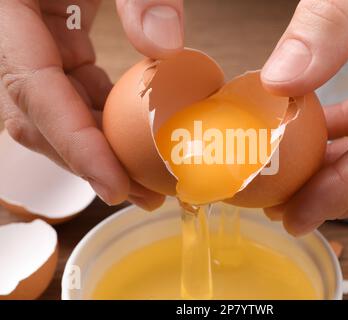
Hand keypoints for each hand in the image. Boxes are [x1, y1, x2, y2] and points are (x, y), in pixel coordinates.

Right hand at [0, 0, 183, 210]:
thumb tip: (165, 46)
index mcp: (6, 11)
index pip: (33, 92)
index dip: (75, 145)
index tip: (115, 185)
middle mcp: (7, 34)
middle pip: (39, 117)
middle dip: (88, 162)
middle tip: (142, 194)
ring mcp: (27, 41)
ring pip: (54, 111)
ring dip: (98, 149)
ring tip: (145, 179)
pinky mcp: (50, 43)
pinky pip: (71, 91)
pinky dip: (102, 119)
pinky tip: (134, 137)